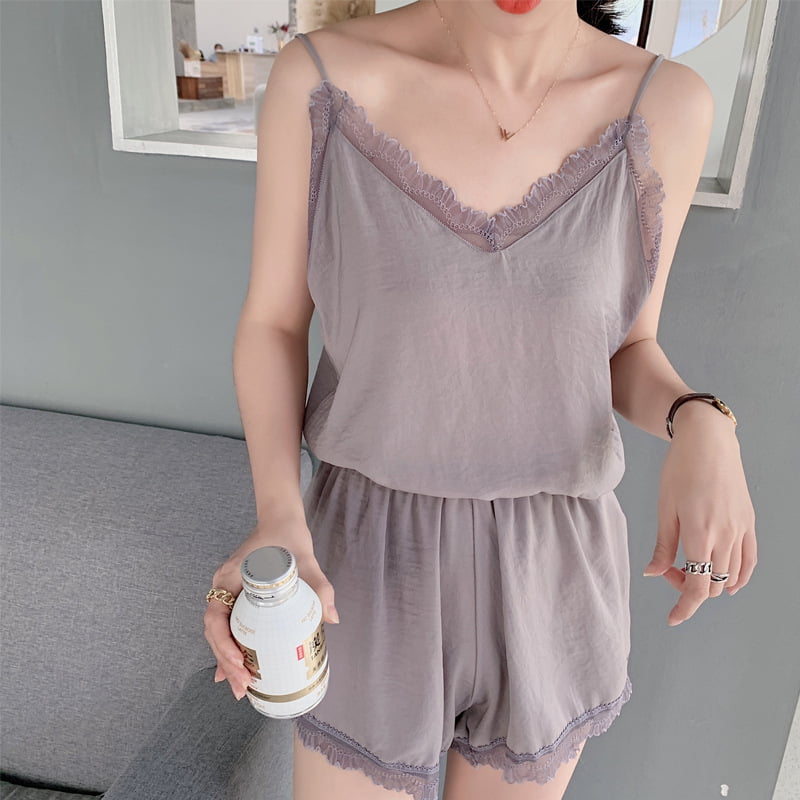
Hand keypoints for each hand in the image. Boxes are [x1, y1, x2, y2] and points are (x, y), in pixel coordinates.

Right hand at [204, 509, 339, 699]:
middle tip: (242, 688)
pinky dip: (231, 649)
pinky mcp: (238, 598)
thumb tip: (332, 619)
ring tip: (241, 688)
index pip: (216, 617)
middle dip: (226, 663)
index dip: (223, 643)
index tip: (239, 661)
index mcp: (229, 578)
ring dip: (227, 661)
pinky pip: (230, 626)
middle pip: (215, 632)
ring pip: (220, 633)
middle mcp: (223, 588)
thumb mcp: (306, 560)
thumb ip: (320, 587)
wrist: (281, 518)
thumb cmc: (288, 537)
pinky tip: (238, 670)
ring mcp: (228, 593)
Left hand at [643, 405, 756, 625]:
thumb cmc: (680, 470)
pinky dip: (738, 576)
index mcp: (699, 534)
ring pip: (731, 576)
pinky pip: (749, 560)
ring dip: (709, 582)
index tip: (672, 619)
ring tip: (688, 566)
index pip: (696, 587)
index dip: (684, 608)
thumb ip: (663, 545)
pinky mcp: (749, 523)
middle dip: (688, 588)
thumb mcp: (664, 508)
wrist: (708, 443)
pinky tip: (726, 579)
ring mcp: (740, 530)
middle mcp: (725, 537)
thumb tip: (654, 573)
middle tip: (669, 568)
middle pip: (711, 585)